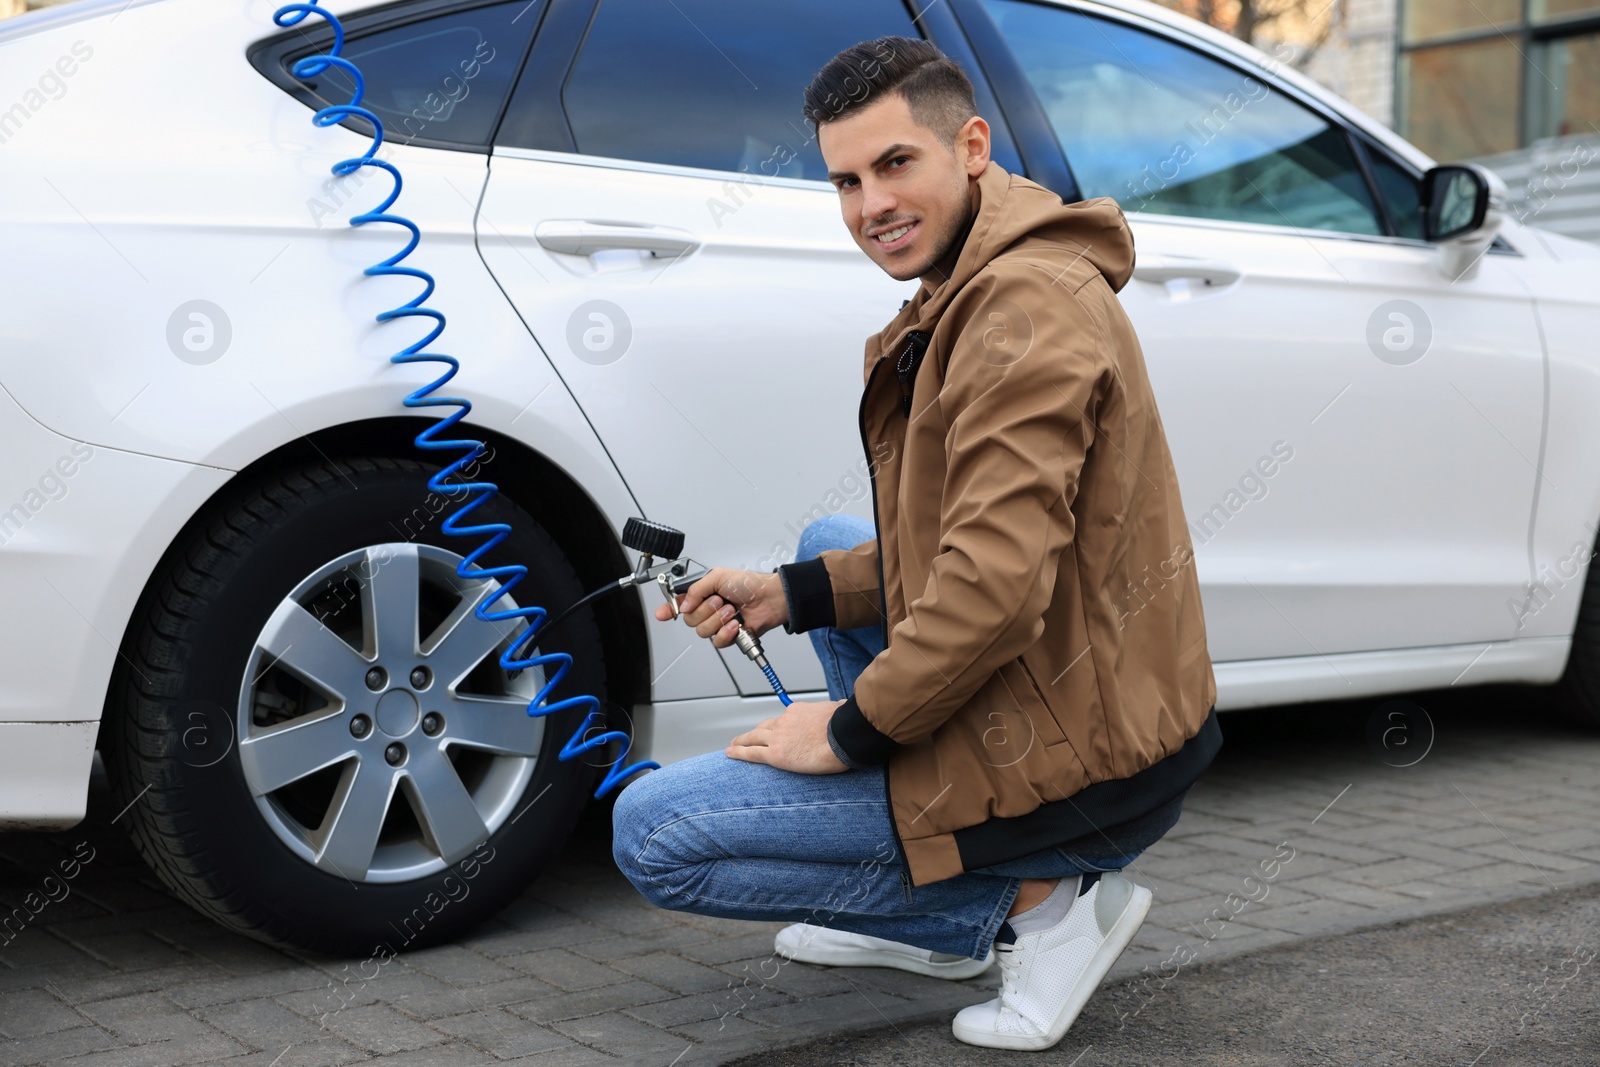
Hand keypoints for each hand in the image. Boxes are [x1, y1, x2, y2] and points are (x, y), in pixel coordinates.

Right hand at [654, 567, 787, 648]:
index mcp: (702, 593)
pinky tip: (736, 624)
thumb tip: (684, 604)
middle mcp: (707, 608)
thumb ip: (696, 589)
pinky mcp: (728, 635)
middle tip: (720, 601)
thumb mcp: (718, 577)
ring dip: (718, 620)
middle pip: (690, 620)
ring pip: (702, 631)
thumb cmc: (749, 584)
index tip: (662, 614)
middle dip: (705, 610)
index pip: (679, 603)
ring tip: (732, 610)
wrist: (770, 599)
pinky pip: (717, 641)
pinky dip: (726, 632)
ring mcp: (717, 623)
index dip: (668, 609)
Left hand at [727, 700, 848, 773]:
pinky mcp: (775, 754)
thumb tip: (842, 706)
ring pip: (753, 738)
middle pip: (764, 727)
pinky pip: (752, 753)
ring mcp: (778, 737)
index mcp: (797, 711)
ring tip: (733, 745)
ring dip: (742, 741)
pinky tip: (731, 753)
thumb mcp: (839, 709)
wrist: (843, 738)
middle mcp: (784, 721)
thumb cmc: (845, 726)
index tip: (779, 732)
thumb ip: (835, 709)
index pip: (783, 719)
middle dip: (754, 732)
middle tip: (745, 737)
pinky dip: (739, 753)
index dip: (779, 727)